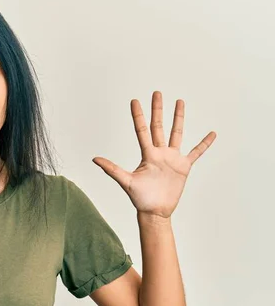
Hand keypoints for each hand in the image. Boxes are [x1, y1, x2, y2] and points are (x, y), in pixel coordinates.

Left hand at [92, 91, 215, 218]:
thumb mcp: (126, 181)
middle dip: (157, 109)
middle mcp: (159, 152)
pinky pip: (196, 152)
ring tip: (180, 102)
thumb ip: (111, 169)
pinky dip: (204, 143)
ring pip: (176, 133)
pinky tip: (212, 133)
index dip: (138, 115)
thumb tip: (94, 159)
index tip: (135, 100)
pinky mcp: (184, 167)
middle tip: (156, 93)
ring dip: (178, 118)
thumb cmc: (139, 199)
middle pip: (158, 126)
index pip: (142, 129)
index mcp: (147, 154)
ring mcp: (172, 158)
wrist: (155, 211)